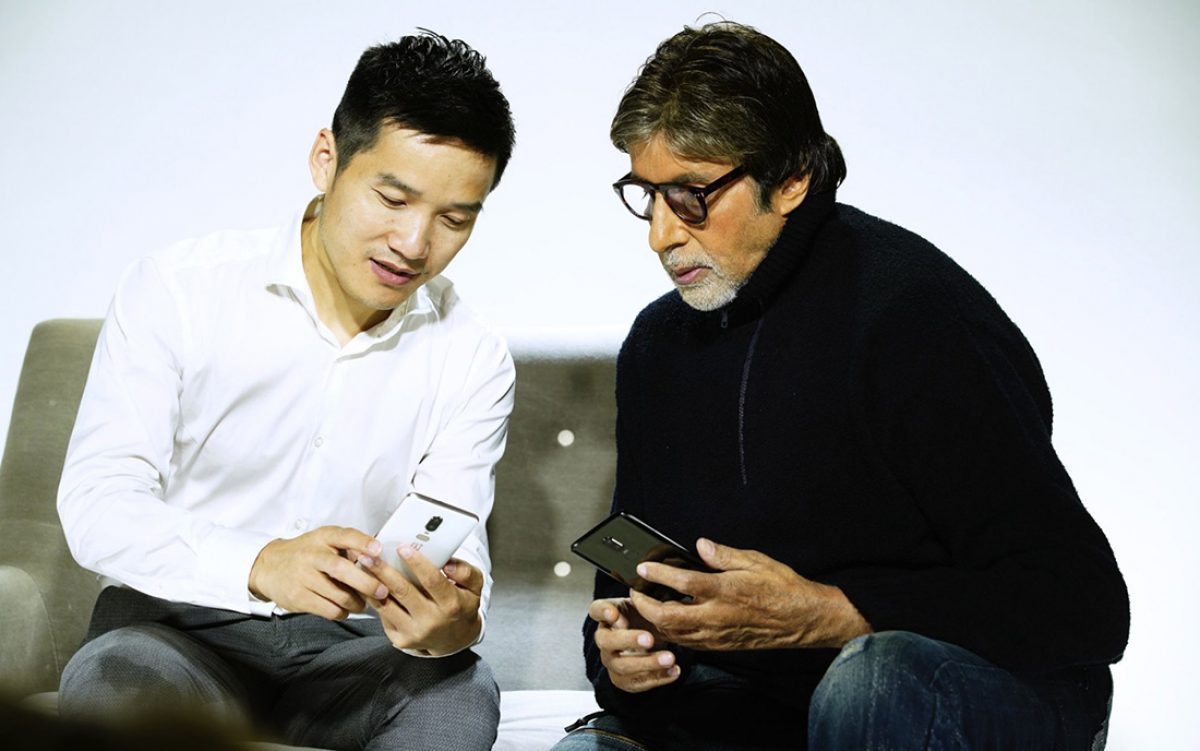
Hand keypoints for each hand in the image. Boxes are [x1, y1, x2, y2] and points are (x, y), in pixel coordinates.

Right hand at [248, 526, 388, 619]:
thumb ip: (348, 547)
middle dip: (366, 582)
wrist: (268, 567)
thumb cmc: (306, 554)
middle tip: (383, 591)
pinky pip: (329, 609)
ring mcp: (303, 577)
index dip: (362, 542)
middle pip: (341, 569)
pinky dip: (343, 612)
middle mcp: (312, 555)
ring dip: (357, 602)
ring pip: (338, 594)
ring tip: (362, 603)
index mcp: (323, 537)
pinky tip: (345, 609)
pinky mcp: (298, 597)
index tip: (378, 550)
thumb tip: (378, 560)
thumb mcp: (324, 541)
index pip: (344, 536)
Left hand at [361, 546, 483, 655]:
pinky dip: (373, 598)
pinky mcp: (401, 640)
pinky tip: (366, 584)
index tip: (403, 547)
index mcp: (451, 605)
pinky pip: (383, 616)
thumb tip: (448, 562)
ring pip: (387, 604)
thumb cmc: (462, 606)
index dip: (417, 563)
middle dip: (384, 570)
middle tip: (369, 554)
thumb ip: (466, 572)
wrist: (454, 639)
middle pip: (403, 591)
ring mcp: (414, 633)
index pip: (432, 581)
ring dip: (372, 583)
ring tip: (362, 565)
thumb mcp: (474, 588)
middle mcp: (432, 621)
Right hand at [589, 597, 679, 693]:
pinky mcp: (623, 680)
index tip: (613, 613)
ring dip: (648, 663)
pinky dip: (658, 678)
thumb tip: (650, 598)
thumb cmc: (643, 618)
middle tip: (649, 639)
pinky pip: (637, 683)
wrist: (651, 641)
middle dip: (629, 640)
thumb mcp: (644, 605)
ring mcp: (612, 661)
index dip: (602, 612)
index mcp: (608, 616)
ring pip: (623, 666)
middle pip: (607, 641)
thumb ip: (644, 601)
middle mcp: (605, 639)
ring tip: (669, 658)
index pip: (596, 610)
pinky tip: (673, 670)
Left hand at [629, 538, 871, 650]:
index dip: (658, 574)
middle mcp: (717, 616)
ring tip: (645, 604)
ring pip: (674, 633)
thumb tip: (700, 545)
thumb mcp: (756, 561)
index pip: (683, 583)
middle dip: (645, 605)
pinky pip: (687, 642)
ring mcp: (717, 634)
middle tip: (636, 591)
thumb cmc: (782, 588)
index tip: (644, 567)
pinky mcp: (720, 645)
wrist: (802, 620)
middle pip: (668, 617)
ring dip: (654, 620)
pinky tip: (667, 620)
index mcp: (726, 591)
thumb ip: (724, 554)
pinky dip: (671, 632)